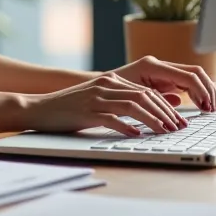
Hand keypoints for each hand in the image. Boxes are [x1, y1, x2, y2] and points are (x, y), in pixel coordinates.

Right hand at [23, 71, 190, 137]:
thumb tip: (145, 116)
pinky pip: (111, 118)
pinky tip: (137, 134)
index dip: (165, 105)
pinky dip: (127, 126)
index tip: (177, 119)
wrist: (39, 108)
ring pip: (132, 105)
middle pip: (144, 96)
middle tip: (177, 127)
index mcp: (109, 80)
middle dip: (164, 112)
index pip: (146, 90)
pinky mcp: (86, 111)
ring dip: (152, 119)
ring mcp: (95, 98)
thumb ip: (118, 101)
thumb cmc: (68, 108)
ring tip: (164, 131)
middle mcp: (104, 85)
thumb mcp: (96, 100)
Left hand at [111, 55, 215, 112]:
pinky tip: (204, 105)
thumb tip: (177, 102)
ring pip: (193, 76)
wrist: (98, 85)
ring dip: (206, 91)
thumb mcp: (130, 95)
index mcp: (151, 66)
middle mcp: (159, 65)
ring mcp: (162, 70)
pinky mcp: (163, 78)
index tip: (207, 107)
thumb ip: (152, 98)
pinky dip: (198, 93)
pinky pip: (187, 82)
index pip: (186, 75)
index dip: (201, 91)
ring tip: (215, 108)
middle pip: (194, 73)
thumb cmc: (110, 90)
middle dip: (209, 90)